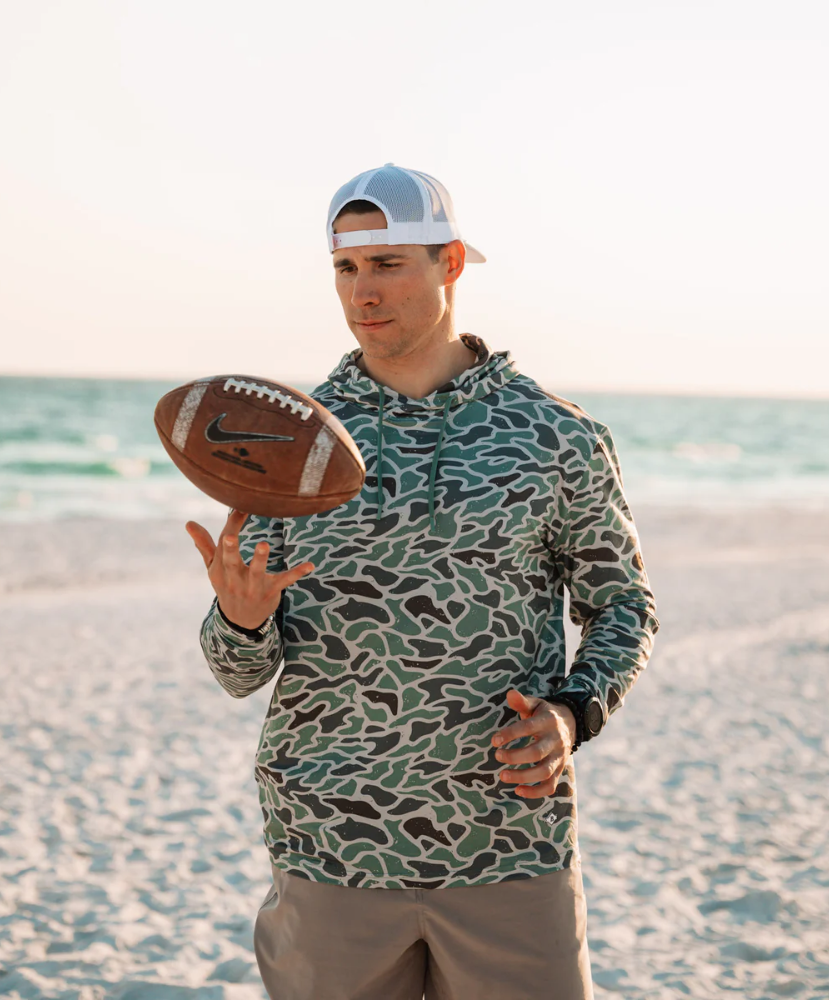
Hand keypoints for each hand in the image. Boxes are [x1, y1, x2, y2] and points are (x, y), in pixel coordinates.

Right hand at [185, 508, 313, 629]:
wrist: (240, 621)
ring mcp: (252, 587)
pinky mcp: (271, 592)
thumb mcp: (213, 568)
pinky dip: (297, 573)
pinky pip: (285, 581)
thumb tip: (188, 523)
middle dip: (231, 550)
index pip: (223, 544)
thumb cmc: (227, 585)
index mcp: (220, 568)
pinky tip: (311, 566)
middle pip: (231, 562)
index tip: (240, 506)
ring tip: (264, 545)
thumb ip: (204, 545)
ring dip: (260, 559)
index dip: (231, 524)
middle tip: (231, 536)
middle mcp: (234, 578)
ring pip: (257, 572)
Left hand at [491, 689, 576, 798]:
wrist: (572, 723)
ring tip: (502, 776)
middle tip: (497, 756)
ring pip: (544, 772)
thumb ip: (522, 701)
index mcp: (548, 721)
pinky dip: (535, 792)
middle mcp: (555, 740)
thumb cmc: (544, 714)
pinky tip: (518, 790)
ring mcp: (559, 757)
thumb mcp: (536, 704)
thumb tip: (509, 694)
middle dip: (515, 757)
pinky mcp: (560, 770)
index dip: (511, 734)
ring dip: (522, 777)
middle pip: (537, 753)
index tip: (494, 741)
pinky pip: (550, 786)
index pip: (528, 727)